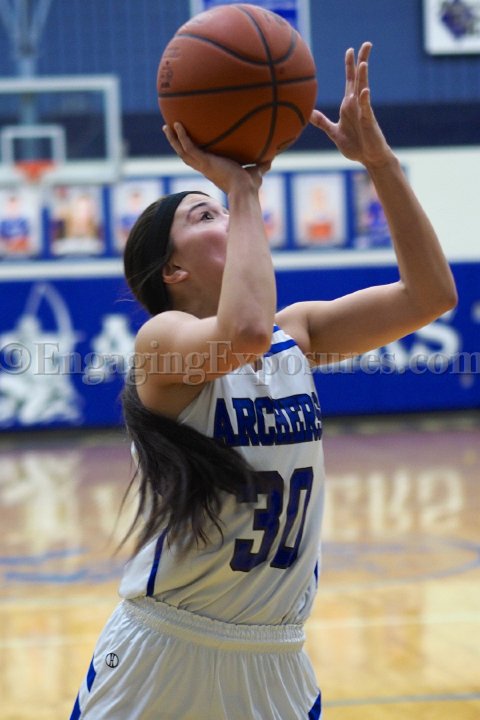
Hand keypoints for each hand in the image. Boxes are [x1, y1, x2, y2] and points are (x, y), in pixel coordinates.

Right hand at [163, 123, 269, 193]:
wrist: (245, 190)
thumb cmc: (250, 186)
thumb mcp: (257, 171)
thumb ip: (262, 164)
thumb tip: (273, 158)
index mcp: (213, 169)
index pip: (199, 159)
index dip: (193, 151)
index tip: (189, 142)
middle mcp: (205, 167)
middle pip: (185, 154)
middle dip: (176, 143)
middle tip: (170, 130)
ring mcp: (202, 165)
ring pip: (182, 151)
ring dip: (173, 139)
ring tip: (166, 126)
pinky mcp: (203, 162)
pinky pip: (188, 147)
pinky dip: (181, 136)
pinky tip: (177, 124)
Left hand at [310, 43, 392, 168]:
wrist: (369, 158)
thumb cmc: (355, 146)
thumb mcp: (334, 132)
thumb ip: (322, 122)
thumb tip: (309, 114)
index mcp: (349, 105)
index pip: (350, 81)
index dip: (350, 66)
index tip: (350, 50)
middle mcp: (357, 104)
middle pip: (359, 79)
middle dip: (362, 61)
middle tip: (366, 44)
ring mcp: (363, 111)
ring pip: (363, 90)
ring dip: (363, 76)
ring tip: (364, 62)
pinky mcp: (368, 122)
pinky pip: (366, 109)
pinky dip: (365, 100)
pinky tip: (364, 91)